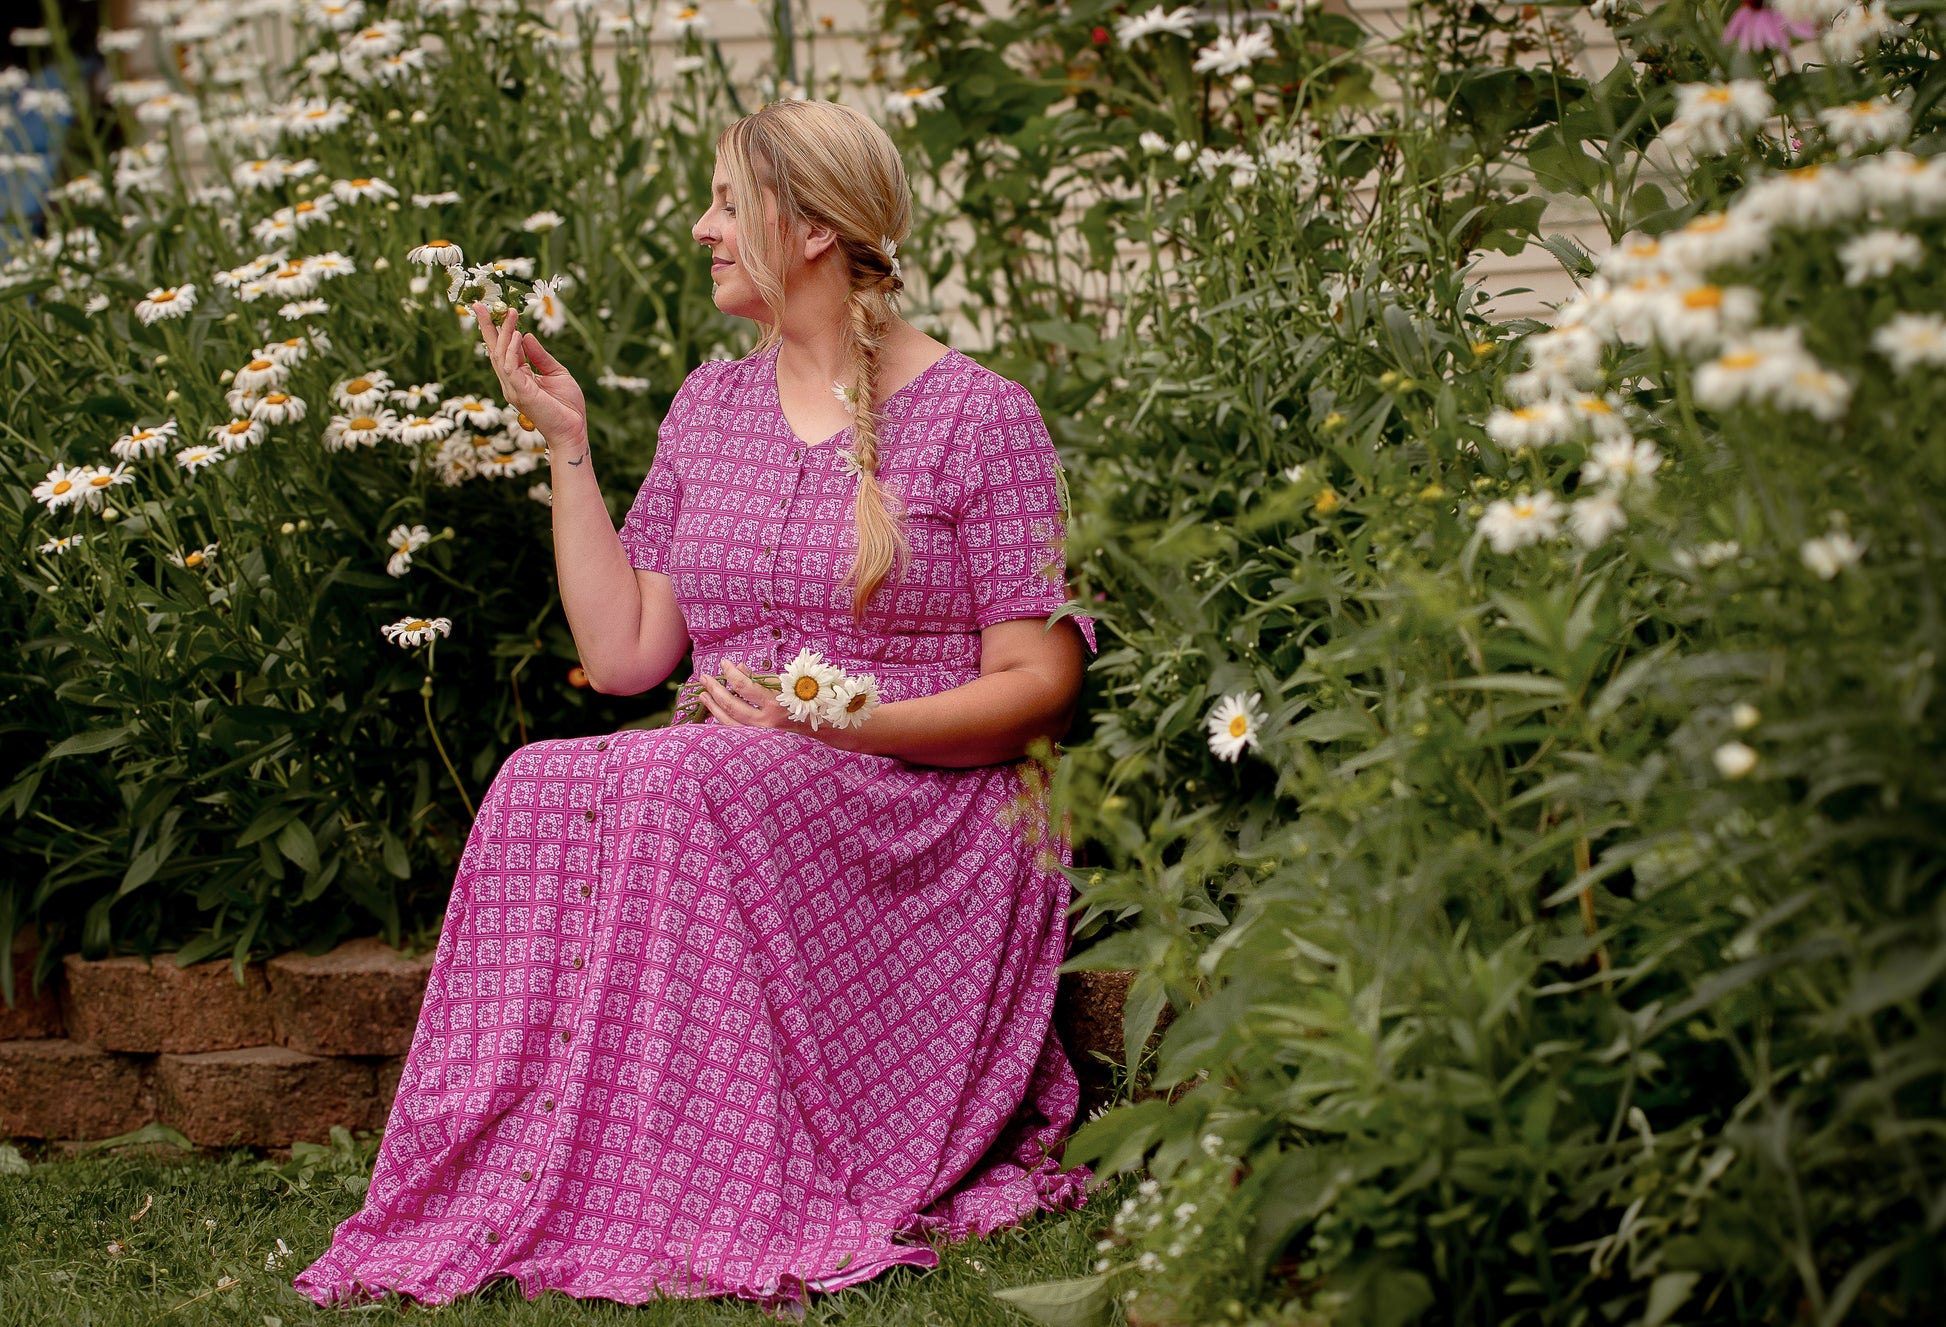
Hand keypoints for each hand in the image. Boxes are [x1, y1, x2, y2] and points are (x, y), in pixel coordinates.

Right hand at [475, 303, 588, 454]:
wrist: (574, 430)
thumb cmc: (567, 406)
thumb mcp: (556, 373)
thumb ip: (539, 356)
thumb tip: (526, 335)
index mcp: (518, 377)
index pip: (502, 350)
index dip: (494, 330)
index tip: (488, 309)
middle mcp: (511, 382)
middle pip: (494, 350)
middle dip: (488, 326)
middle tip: (481, 304)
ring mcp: (513, 388)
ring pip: (501, 355)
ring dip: (504, 333)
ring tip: (510, 313)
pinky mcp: (521, 393)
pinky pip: (511, 367)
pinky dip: (512, 350)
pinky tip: (518, 335)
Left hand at [695, 660, 820, 736]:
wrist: (826, 730)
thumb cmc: (810, 702)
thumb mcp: (789, 684)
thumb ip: (762, 678)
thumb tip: (740, 668)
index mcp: (776, 703)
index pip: (745, 686)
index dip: (731, 673)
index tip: (724, 663)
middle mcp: (767, 722)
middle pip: (732, 705)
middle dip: (715, 690)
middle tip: (704, 678)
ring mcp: (763, 735)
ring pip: (729, 722)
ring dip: (714, 707)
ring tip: (703, 695)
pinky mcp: (761, 743)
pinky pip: (736, 732)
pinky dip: (723, 721)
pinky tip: (716, 712)